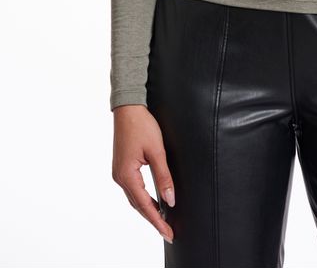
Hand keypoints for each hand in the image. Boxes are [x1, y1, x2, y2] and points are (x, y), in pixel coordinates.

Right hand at [112, 104, 175, 242]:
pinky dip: (143, 199)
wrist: (128, 108)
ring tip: (163, 221)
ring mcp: (119, 173)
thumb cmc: (142, 126)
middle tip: (168, 232)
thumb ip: (163, 176)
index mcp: (127, 175)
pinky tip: (153, 202)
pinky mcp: (122, 167)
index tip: (168, 233)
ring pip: (135, 199)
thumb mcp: (157, 151)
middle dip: (154, 219)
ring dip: (148, 210)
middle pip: (138, 205)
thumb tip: (170, 199)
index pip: (145, 205)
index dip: (158, 220)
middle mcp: (119, 177)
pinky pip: (133, 189)